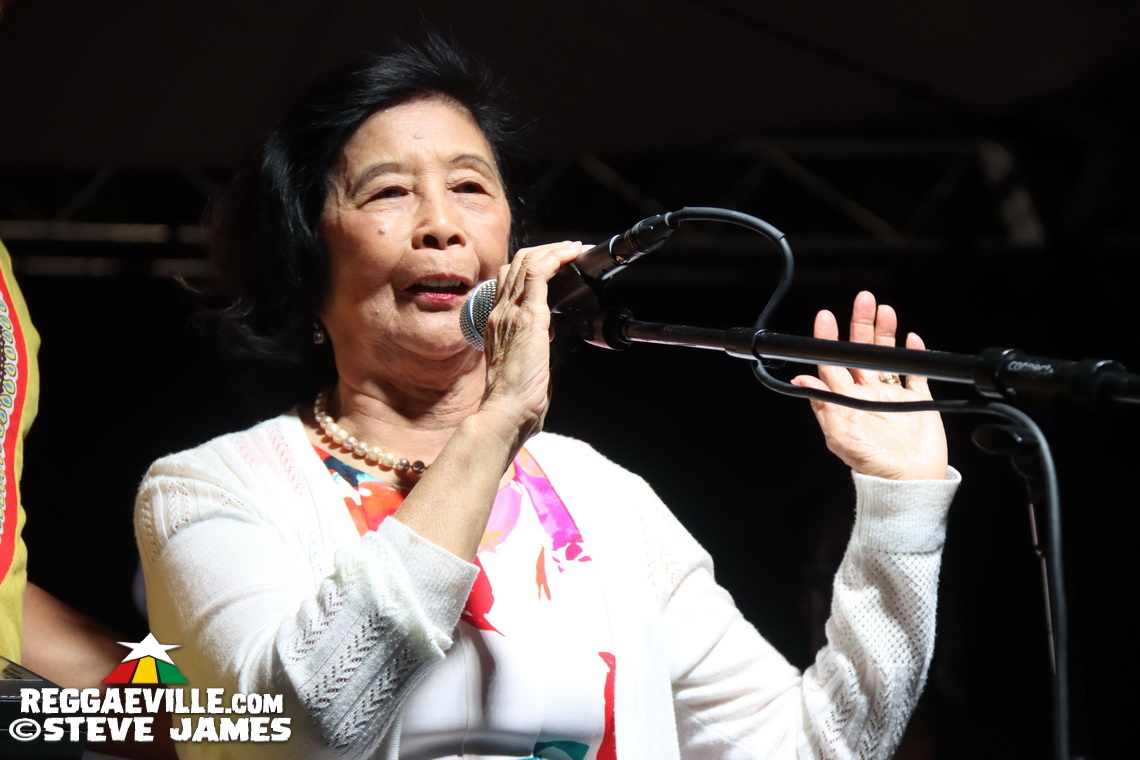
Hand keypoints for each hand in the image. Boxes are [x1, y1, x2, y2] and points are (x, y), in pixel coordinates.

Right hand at [478, 241, 586, 445]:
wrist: (505, 411)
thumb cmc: (515, 398)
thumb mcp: (521, 363)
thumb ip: (530, 345)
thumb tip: (545, 340)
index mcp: (498, 322)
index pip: (509, 279)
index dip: (532, 265)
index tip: (555, 264)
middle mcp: (500, 311)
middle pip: (517, 263)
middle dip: (545, 251)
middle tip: (569, 250)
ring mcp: (511, 311)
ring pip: (527, 261)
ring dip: (554, 250)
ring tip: (574, 248)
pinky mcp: (527, 316)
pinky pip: (538, 273)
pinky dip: (556, 258)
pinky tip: (572, 255)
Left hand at [791, 291, 947, 479]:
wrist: (909, 482)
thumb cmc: (872, 464)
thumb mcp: (840, 434)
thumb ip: (823, 404)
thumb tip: (801, 380)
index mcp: (845, 400)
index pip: (833, 363)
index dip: (829, 341)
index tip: (826, 318)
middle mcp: (866, 395)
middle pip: (861, 352)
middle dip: (860, 326)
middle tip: (862, 300)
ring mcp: (891, 397)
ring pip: (886, 357)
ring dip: (885, 334)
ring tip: (885, 311)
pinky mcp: (917, 402)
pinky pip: (914, 375)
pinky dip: (914, 356)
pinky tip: (912, 340)